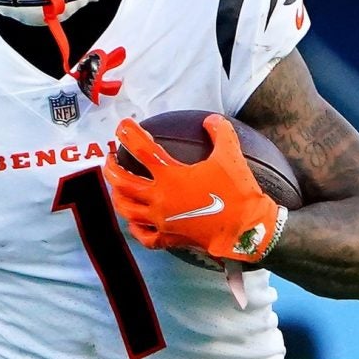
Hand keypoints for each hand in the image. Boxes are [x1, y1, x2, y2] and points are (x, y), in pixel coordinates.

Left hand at [105, 114, 284, 263]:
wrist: (247, 230)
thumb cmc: (238, 193)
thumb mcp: (231, 156)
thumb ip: (220, 132)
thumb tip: (211, 120)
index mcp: (171, 176)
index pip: (141, 149)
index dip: (129, 133)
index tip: (123, 126)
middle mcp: (160, 199)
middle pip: (123, 182)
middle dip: (111, 168)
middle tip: (110, 159)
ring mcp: (162, 221)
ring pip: (127, 210)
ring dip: (117, 196)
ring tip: (116, 188)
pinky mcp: (170, 238)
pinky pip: (144, 236)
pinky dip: (135, 229)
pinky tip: (134, 222)